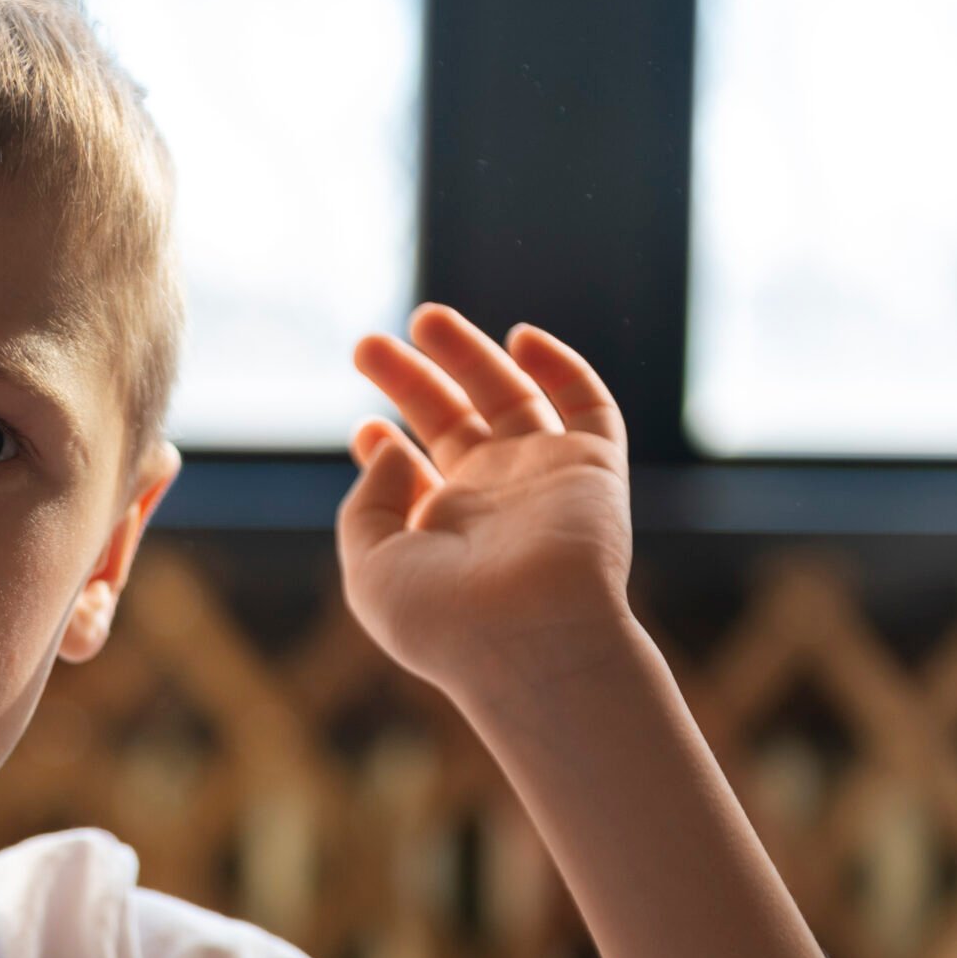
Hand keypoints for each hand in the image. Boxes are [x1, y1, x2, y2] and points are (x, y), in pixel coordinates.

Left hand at [340, 306, 632, 691]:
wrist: (530, 640)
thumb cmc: (445, 622)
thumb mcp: (371, 568)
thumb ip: (366, 504)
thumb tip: (390, 444)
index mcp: (442, 533)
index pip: (415, 475)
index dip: (385, 446)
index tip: (364, 427)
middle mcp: (493, 501)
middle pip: (450, 420)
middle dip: (410, 381)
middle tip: (365, 346)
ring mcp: (543, 479)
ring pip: (508, 397)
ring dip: (468, 354)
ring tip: (423, 318)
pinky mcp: (592, 466)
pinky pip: (587, 404)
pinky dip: (561, 365)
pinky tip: (520, 338)